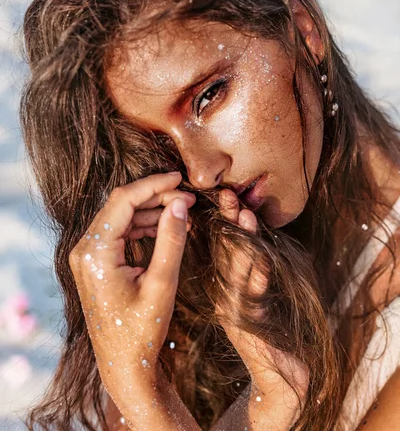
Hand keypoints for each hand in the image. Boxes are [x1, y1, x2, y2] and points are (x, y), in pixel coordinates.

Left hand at [69, 172, 196, 426]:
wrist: (123, 364)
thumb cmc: (142, 330)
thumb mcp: (162, 283)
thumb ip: (171, 240)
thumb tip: (180, 204)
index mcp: (95, 252)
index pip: (123, 200)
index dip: (153, 184)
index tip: (180, 179)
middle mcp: (84, 249)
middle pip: (121, 204)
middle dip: (155, 196)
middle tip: (188, 199)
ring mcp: (87, 255)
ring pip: (121, 216)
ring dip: (151, 210)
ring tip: (183, 211)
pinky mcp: (95, 262)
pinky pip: (119, 232)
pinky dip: (143, 225)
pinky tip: (166, 226)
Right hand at [215, 189, 308, 429]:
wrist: (281, 380)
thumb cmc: (274, 331)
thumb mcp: (260, 293)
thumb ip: (253, 267)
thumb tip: (251, 229)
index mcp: (226, 287)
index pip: (222, 247)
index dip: (223, 220)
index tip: (226, 193)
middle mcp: (225, 297)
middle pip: (224, 253)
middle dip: (228, 223)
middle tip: (229, 195)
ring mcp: (235, 313)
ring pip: (235, 271)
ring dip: (241, 243)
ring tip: (245, 217)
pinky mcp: (249, 328)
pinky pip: (254, 299)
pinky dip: (258, 279)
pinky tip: (263, 262)